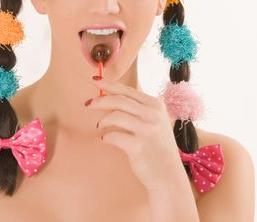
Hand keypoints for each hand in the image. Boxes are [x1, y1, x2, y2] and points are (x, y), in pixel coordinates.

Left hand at [86, 76, 184, 190]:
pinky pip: (113, 136)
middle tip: (88, 104)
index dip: (109, 85)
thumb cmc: (156, 147)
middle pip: (119, 100)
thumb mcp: (154, 122)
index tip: (95, 81)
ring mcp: (147, 130)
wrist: (168, 174)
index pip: (128, 90)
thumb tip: (110, 96)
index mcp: (155, 105)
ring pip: (115, 116)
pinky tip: (106, 139)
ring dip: (103, 120)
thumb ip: (137, 108)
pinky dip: (106, 137)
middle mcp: (153, 115)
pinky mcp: (139, 146)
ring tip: (100, 126)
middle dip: (100, 100)